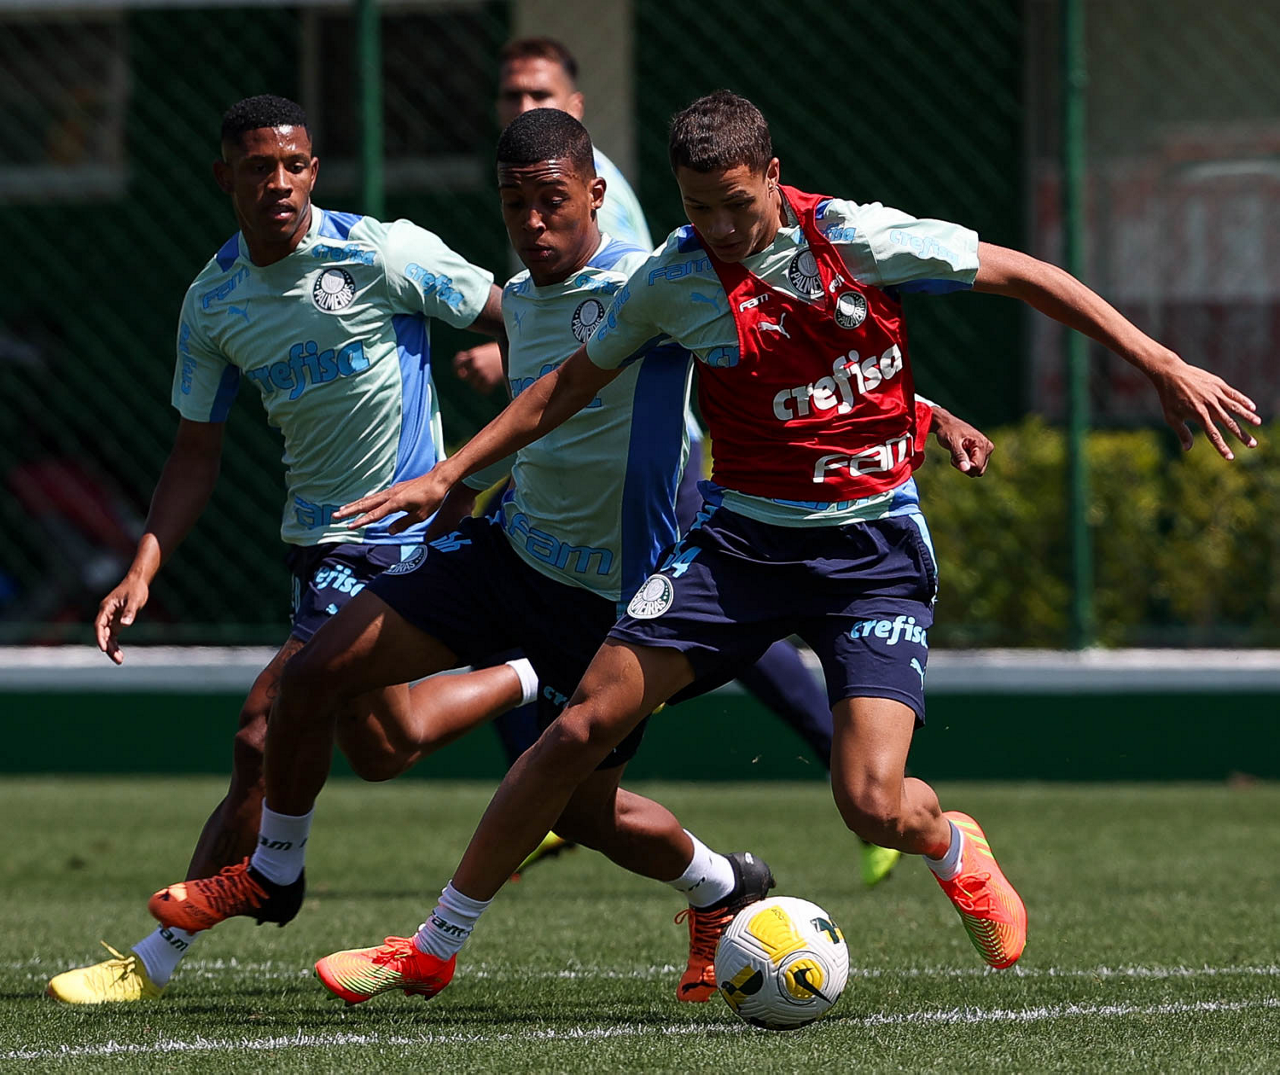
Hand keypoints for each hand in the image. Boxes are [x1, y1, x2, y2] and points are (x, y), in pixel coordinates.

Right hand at [95, 576, 149, 664]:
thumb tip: (125, 624)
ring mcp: (110, 619)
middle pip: (102, 634)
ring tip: (119, 661)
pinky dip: (115, 645)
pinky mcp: (116, 623)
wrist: (137, 583)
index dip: (100, 637)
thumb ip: (129, 611)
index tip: (103, 648)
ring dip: (112, 649)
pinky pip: (113, 636)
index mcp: (106, 608)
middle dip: (108, 647)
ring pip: (107, 637)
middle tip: (117, 659)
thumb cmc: (135, 590)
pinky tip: (120, 655)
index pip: (99, 625)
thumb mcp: (135, 600)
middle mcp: (105, 615)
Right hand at [334, 471, 449, 534]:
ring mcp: (392, 491)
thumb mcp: (420, 516)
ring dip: (355, 505)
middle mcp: (390, 495)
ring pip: (369, 499)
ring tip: (342, 510)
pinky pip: (376, 496)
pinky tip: (361, 504)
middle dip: (350, 511)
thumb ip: (403, 524)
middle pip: (366, 504)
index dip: (362, 521)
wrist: (439, 480)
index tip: (349, 527)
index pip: (375, 514)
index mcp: (396, 503)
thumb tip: (389, 531)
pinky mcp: (395, 489)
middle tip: (335, 516)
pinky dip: (366, 501)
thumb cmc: (432, 498)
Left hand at [453, 342, 505, 393]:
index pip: (457, 363)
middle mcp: (475, 364)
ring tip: (489, 379)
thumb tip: (461, 372)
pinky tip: (492, 385)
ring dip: (480, 384)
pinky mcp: (490, 380)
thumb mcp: (484, 351)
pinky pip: (483, 390)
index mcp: (473, 354)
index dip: (457, 369)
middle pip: (465, 377)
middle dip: (470, 378)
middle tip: (480, 377)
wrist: (514, 355)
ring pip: (474, 385)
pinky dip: (487, 390)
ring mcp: (482, 373)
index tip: (461, 373)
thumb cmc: (500, 353)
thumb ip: (473, 359)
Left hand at [931, 406, 994, 476]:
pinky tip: (961, 453)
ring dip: (964, 465)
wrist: (947, 424)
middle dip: (965, 466)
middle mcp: (988, 448)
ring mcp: (986, 451)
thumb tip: (965, 469)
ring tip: (958, 452)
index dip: (964, 466)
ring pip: (976, 470)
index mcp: (982, 444)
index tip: (954, 457)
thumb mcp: (951, 442)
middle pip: (978, 471)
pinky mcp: (982, 454)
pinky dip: (965, 463)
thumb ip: (959, 456)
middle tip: (955, 454)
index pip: (977, 467)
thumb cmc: (948, 431)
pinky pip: (974, 467)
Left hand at [1149, 355, 1259, 459]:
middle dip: (1242, 435)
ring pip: (1236, 408)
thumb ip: (1182, 432)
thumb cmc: (1170, 398)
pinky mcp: (1218, 384)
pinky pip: (1234, 394)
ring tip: (1258, 423)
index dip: (1222, 447)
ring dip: (1248, 416)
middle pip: (1230, 424)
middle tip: (1253, 445)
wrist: (1171, 374)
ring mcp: (1216, 394)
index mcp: (1199, 415)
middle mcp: (1210, 406)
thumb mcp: (1172, 417)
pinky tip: (1252, 407)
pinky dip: (1243, 400)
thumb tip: (1188, 449)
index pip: (1214, 435)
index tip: (1230, 457)